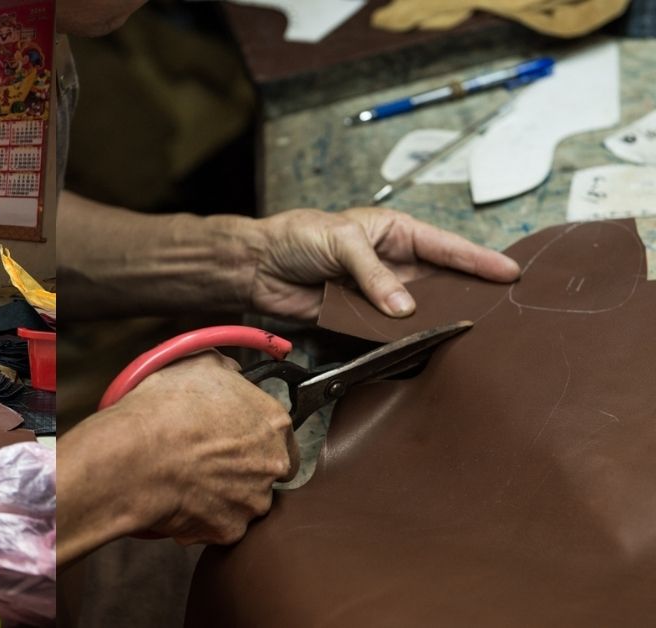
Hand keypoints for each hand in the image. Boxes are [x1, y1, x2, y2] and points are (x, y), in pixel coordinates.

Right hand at [116, 350, 298, 545]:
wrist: (137, 456)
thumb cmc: (165, 409)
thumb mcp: (199, 365)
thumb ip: (226, 371)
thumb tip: (229, 374)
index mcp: (273, 422)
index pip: (279, 434)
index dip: (253, 435)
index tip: (231, 435)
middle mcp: (272, 464)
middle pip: (266, 471)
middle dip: (243, 467)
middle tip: (208, 459)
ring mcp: (252, 501)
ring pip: (244, 501)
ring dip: (223, 494)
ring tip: (188, 479)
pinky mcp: (228, 531)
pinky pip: (218, 525)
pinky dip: (202, 517)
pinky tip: (179, 498)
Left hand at [240, 208, 519, 318]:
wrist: (257, 266)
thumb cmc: (296, 237)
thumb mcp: (340, 241)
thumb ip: (373, 274)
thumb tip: (404, 307)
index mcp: (393, 232)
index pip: (445, 246)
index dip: (478, 260)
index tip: (509, 273)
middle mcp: (392, 262)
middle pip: (440, 281)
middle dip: (467, 294)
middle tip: (499, 310)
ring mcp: (378, 292)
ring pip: (418, 310)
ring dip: (436, 321)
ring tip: (468, 332)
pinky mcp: (360, 317)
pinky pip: (388, 331)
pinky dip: (403, 339)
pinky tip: (422, 347)